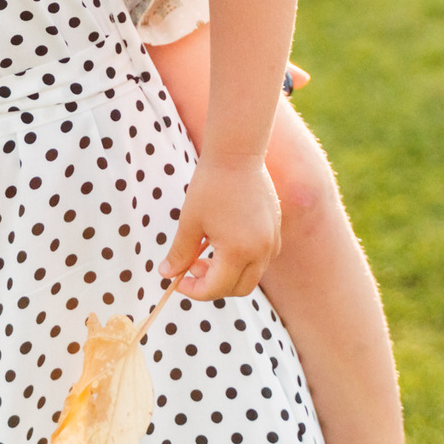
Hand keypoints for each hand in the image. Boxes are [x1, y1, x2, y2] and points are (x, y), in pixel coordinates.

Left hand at [161, 155, 280, 301]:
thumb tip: (167, 275)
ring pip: (252, 275)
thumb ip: (180, 253)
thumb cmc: (210, 185)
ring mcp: (272, 240)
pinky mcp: (276, 229)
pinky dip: (243, 260)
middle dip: (213, 286)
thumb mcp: (190, 221)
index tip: (178, 281)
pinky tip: (225, 240)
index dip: (193, 290)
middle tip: (192, 267)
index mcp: (238, 251)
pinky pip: (262, 258)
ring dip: (229, 274)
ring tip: (206, 251)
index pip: (215, 289)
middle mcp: (261, 251)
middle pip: (239, 289)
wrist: (237, 153)